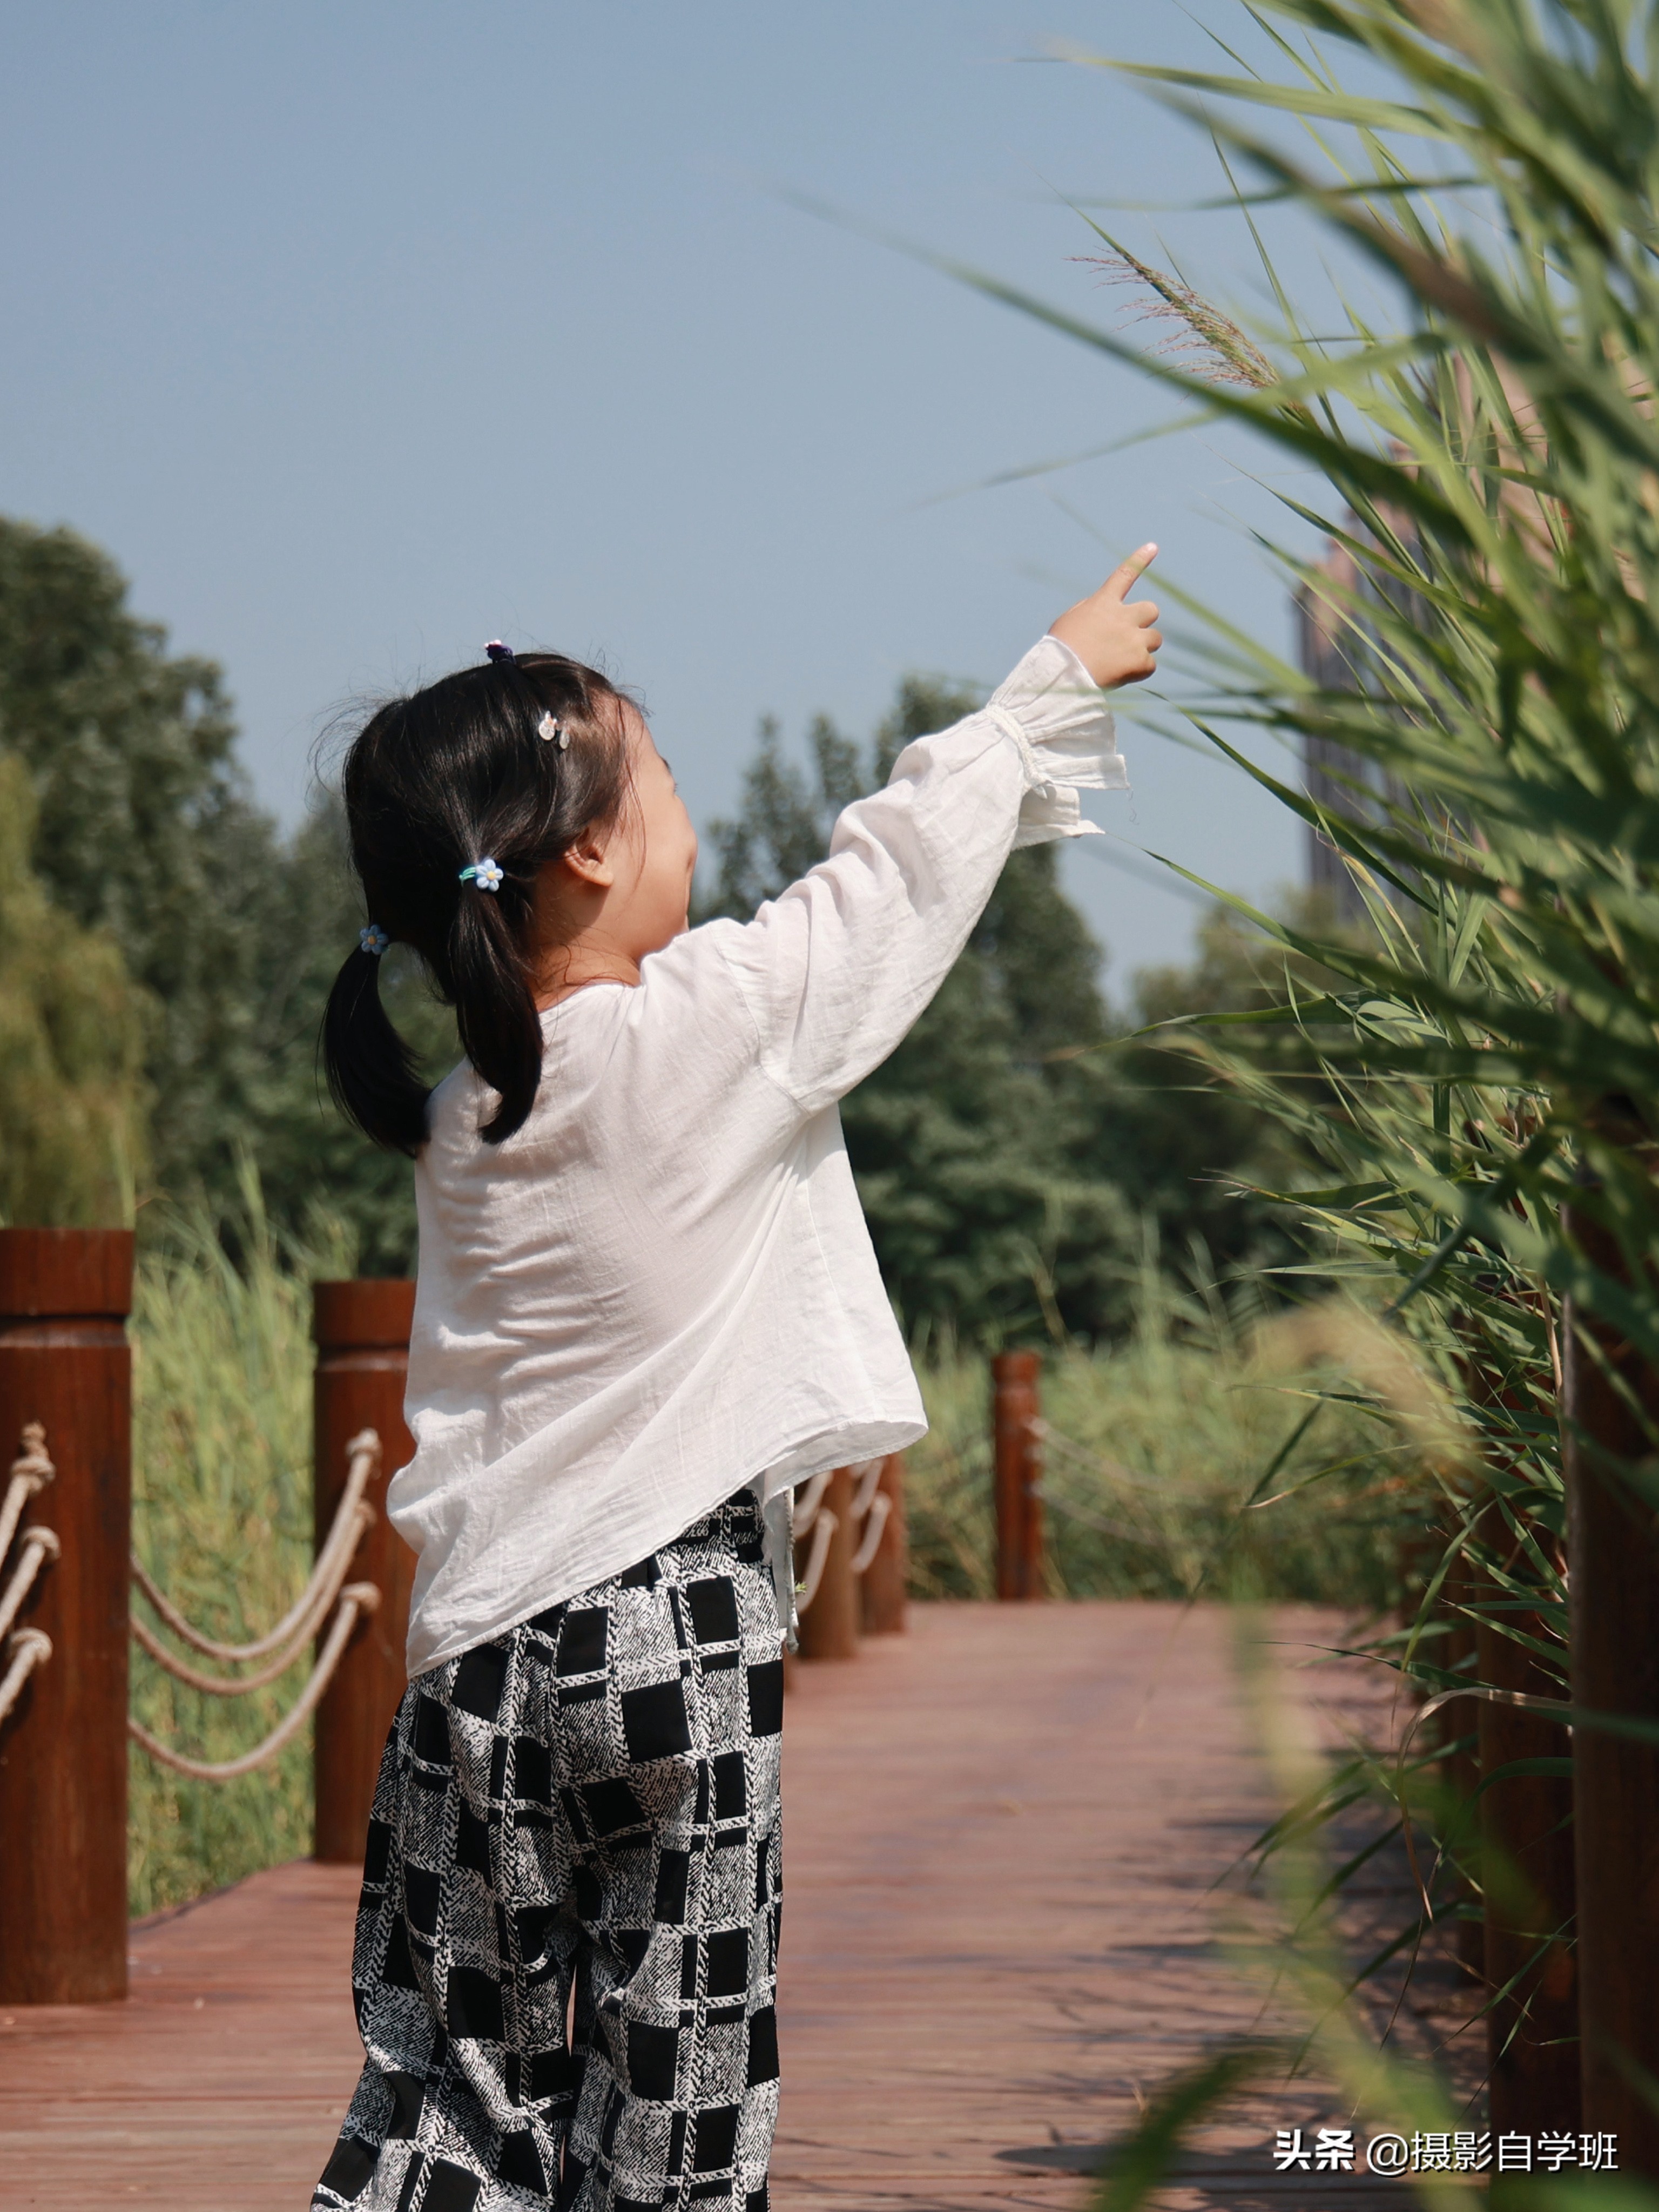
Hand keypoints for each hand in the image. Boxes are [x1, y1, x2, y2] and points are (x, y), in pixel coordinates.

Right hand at [1049, 545, 1161, 689]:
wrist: (1063, 675)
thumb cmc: (1060, 650)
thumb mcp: (1069, 621)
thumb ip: (1090, 610)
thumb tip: (1105, 610)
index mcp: (1103, 603)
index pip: (1124, 575)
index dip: (1139, 560)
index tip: (1152, 547)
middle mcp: (1123, 616)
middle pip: (1151, 610)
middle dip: (1144, 622)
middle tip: (1130, 637)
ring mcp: (1134, 638)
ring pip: (1155, 638)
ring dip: (1143, 647)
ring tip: (1122, 661)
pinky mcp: (1140, 661)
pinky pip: (1150, 665)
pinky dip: (1139, 671)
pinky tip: (1121, 675)